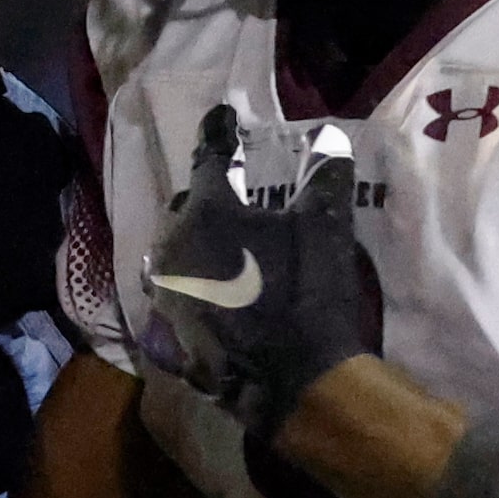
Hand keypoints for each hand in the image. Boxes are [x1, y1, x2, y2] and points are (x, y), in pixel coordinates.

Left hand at [139, 103, 373, 443]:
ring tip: (218, 241)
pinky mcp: (170, 330)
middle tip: (231, 192)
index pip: (208, 157)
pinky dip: (192, 282)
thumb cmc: (307, 293)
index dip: (218, 133)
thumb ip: (325, 178)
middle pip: (184, 207)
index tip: (224, 117)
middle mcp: (172, 246)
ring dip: (193, 242)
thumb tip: (332, 138)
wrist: (292, 380)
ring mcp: (166, 292)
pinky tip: (211, 287)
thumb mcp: (326, 228)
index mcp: (206, 211)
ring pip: (173, 252)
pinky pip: (176, 292)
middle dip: (205, 196)